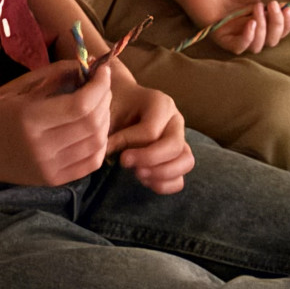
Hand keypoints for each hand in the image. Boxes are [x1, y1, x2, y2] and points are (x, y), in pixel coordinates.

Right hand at [0, 60, 110, 185]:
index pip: (80, 105)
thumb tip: (93, 64)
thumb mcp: (22, 85)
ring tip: (99, 104)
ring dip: (106, 120)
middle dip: (104, 99)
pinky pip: (91, 163)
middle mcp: (42, 147)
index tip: (103, 70)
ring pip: (96, 144)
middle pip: (92, 124)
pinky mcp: (53, 181)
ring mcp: (49, 168)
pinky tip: (95, 128)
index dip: (99, 86)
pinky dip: (101, 143)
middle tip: (102, 84)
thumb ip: (58, 73)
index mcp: (31, 119)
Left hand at [105, 64, 193, 193]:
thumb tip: (103, 156)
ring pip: (186, 162)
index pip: (150, 131)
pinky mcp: (177, 158)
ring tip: (138, 173)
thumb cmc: (115, 106)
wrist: (121, 103)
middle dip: (149, 160)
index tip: (111, 149)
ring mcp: (180, 139)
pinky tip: (144, 179)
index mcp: (160, 103)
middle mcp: (175, 120)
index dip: (129, 144)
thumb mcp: (108, 113)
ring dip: (161, 174)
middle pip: (175, 146)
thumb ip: (108, 132)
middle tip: (125, 163)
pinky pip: (180, 178)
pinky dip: (164, 185)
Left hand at [172, 0, 289, 54]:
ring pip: (258, 46)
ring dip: (264, 30)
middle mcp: (250, 25)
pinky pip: (239, 47)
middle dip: (278, 25)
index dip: (287, 22)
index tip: (288, 8)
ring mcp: (236, 32)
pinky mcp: (222, 36)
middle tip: (274, 7)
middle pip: (272, 39)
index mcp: (260, 13)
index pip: (280, 27)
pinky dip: (248, 38)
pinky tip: (251, 23)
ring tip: (258, 9)